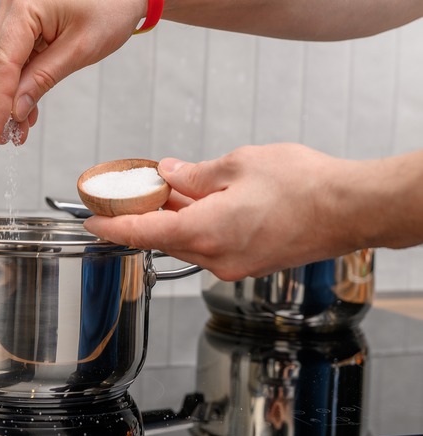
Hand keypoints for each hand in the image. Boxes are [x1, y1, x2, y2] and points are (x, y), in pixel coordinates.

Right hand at [0, 0, 145, 143]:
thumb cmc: (111, 7)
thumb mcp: (80, 49)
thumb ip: (43, 79)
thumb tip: (16, 110)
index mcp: (24, 5)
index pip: (2, 62)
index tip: (0, 131)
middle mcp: (13, 4)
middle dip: (1, 102)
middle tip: (7, 135)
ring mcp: (16, 12)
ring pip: (2, 61)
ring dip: (10, 95)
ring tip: (20, 128)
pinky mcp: (23, 20)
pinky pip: (15, 55)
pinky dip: (21, 81)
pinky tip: (26, 107)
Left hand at [83, 143, 370, 279]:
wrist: (351, 208)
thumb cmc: (303, 185)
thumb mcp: (238, 165)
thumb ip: (195, 174)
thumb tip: (169, 173)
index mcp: (206, 232)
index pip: (143, 234)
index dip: (112, 227)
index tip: (91, 221)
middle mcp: (216, 257)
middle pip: (164, 237)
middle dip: (146, 216)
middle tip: (134, 191)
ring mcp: (234, 265)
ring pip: (188, 242)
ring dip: (174, 219)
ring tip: (169, 190)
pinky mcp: (249, 264)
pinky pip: (210, 246)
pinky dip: (198, 226)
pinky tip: (200, 202)